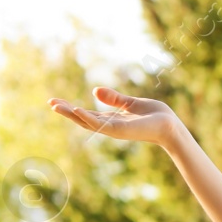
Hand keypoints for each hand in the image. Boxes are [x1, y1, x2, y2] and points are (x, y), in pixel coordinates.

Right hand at [48, 86, 181, 146]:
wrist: (171, 126)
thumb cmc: (155, 116)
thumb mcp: (130, 103)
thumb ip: (114, 98)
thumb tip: (94, 91)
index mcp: (112, 120)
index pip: (87, 115)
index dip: (71, 108)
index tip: (55, 101)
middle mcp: (110, 127)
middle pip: (83, 119)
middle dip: (66, 112)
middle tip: (50, 103)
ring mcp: (114, 130)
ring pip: (87, 122)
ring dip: (71, 114)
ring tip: (56, 105)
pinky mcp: (121, 130)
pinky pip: (101, 124)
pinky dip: (88, 118)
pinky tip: (77, 110)